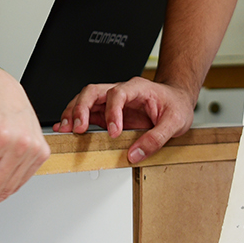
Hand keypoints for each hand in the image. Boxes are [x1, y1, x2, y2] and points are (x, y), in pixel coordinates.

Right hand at [52, 78, 196, 164]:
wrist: (178, 100)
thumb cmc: (176, 105)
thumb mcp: (174, 122)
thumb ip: (156, 139)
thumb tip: (135, 154)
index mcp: (138, 88)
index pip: (118, 93)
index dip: (113, 112)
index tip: (114, 131)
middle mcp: (122, 92)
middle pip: (94, 91)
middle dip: (81, 108)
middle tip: (78, 127)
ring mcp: (113, 102)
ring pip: (86, 100)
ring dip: (73, 113)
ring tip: (65, 129)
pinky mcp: (109, 113)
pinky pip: (88, 113)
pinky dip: (75, 120)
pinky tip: (66, 128)